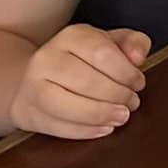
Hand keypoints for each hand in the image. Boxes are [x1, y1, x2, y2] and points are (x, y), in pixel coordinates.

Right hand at [9, 26, 149, 140]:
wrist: (35, 77)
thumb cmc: (84, 60)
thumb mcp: (111, 43)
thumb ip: (133, 43)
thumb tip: (138, 57)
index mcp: (71, 36)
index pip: (102, 53)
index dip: (126, 73)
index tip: (138, 83)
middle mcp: (47, 58)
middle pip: (86, 82)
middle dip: (117, 96)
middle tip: (132, 103)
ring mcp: (32, 87)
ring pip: (66, 106)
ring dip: (100, 115)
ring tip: (121, 116)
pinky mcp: (28, 112)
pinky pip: (56, 126)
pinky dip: (84, 131)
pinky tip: (103, 129)